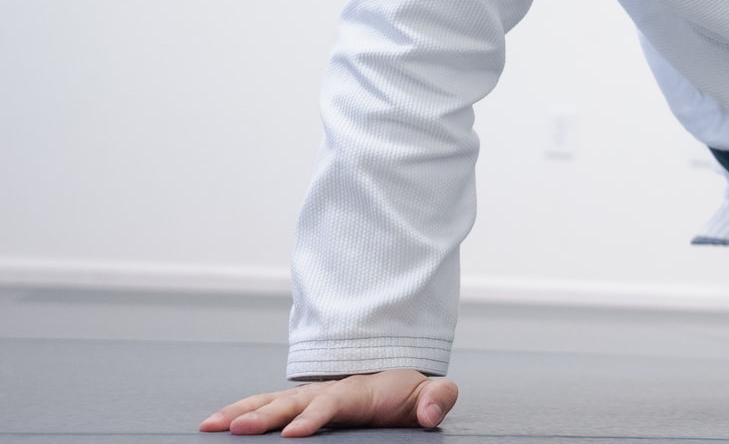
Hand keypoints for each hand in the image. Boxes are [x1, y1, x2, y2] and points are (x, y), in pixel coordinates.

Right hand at [199, 368, 458, 436]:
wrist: (394, 377)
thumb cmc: (408, 392)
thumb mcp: (430, 393)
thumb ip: (436, 399)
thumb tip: (429, 415)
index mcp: (357, 392)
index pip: (331, 404)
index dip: (313, 417)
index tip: (295, 433)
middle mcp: (326, 391)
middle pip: (291, 402)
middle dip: (264, 416)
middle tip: (237, 430)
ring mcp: (307, 397)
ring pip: (269, 402)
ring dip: (241, 413)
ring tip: (211, 426)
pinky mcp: (294, 406)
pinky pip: (263, 407)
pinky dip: (238, 413)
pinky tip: (213, 425)